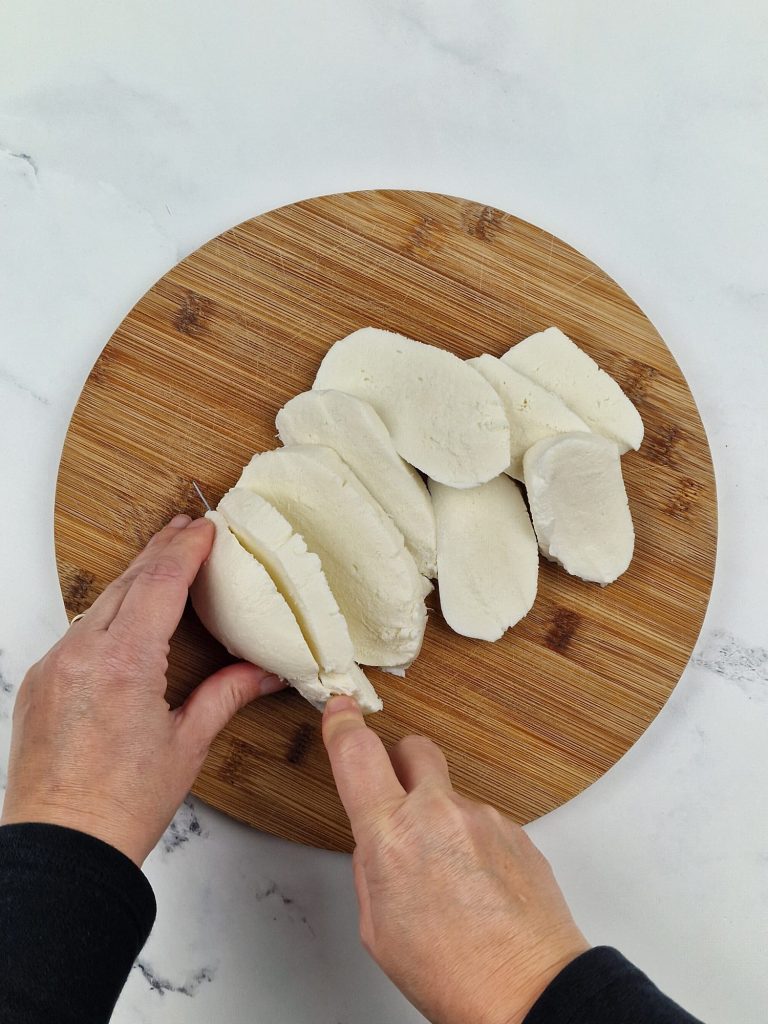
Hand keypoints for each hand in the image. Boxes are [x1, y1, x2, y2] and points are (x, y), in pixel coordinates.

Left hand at [1, 514, 283, 865]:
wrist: (62, 847)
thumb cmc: (121, 806)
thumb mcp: (187, 744)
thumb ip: (226, 695)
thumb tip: (262, 673)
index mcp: (124, 664)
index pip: (160, 583)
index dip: (186, 549)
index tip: (205, 528)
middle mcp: (81, 655)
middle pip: (126, 582)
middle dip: (160, 551)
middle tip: (187, 528)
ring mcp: (54, 666)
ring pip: (99, 603)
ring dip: (134, 579)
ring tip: (163, 563)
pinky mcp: (40, 682)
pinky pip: (78, 631)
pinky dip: (108, 613)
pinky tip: (127, 614)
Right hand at [322, 698, 588, 1023]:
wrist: (529, 992)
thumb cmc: (452, 973)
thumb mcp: (378, 928)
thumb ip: (373, 869)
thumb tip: (378, 847)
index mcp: (392, 835)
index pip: (357, 754)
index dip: (344, 725)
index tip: (341, 711)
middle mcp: (439, 812)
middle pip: (413, 748)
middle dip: (401, 763)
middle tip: (399, 800)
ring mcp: (484, 817)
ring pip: (451, 794)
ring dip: (442, 819)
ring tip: (451, 880)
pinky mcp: (517, 830)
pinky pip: (483, 821)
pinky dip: (473, 842)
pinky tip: (479, 886)